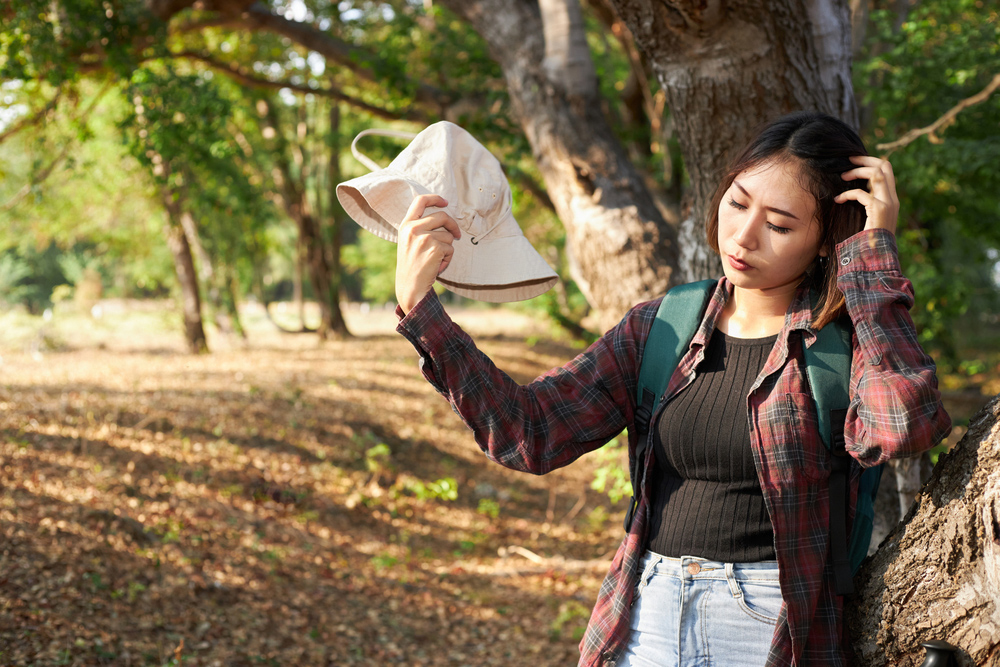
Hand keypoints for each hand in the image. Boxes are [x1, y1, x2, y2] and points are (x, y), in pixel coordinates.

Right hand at [395, 194, 461, 313]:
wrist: (410, 286)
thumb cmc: (412, 265)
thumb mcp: (409, 242)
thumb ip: (420, 227)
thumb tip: (443, 217)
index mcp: (405, 225)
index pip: (420, 201)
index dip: (434, 198)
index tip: (445, 202)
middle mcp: (413, 229)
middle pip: (442, 216)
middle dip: (453, 225)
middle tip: (457, 235)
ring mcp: (424, 238)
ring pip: (448, 235)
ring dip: (447, 248)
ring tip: (436, 259)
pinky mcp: (434, 248)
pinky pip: (450, 248)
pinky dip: (448, 258)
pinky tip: (437, 266)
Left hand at [834, 155, 899, 235]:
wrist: (877, 256)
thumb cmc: (870, 240)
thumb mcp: (871, 219)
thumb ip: (869, 204)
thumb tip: (856, 191)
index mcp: (892, 199)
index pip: (888, 171)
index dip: (872, 162)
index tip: (855, 161)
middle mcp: (893, 199)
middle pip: (885, 166)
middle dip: (866, 160)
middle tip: (849, 160)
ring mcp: (888, 203)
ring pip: (876, 174)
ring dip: (857, 172)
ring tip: (843, 176)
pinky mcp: (879, 210)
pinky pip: (862, 194)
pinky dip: (848, 194)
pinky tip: (838, 200)